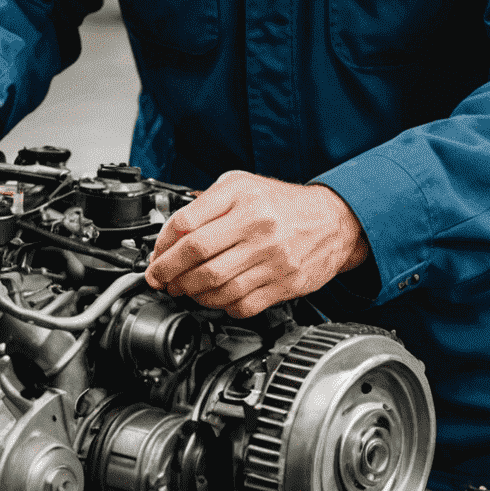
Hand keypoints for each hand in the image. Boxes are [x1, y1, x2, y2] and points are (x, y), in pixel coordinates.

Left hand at [145, 171, 370, 318]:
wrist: (334, 221)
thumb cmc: (283, 203)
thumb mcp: (242, 185)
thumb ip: (206, 203)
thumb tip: (170, 234)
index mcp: (243, 198)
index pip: (187, 224)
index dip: (162, 245)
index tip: (155, 257)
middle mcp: (258, 226)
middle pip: (197, 257)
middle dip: (169, 273)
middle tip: (161, 279)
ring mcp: (272, 257)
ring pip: (216, 285)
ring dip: (191, 292)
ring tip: (184, 289)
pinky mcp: (284, 283)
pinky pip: (241, 303)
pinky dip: (220, 305)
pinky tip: (214, 297)